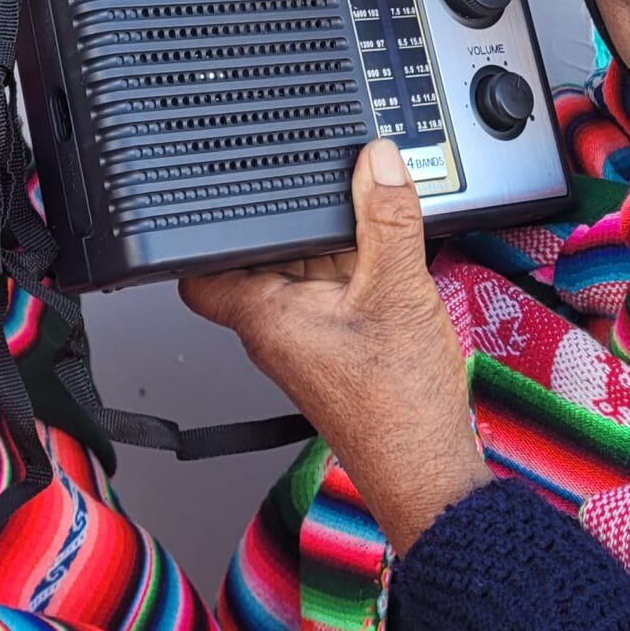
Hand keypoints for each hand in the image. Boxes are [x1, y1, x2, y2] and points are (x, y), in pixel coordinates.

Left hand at [180, 137, 486, 549]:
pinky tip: (391, 263)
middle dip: (292, 225)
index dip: (204, 231)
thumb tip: (377, 161)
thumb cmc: (397, 407)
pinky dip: (356, 272)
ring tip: (370, 226)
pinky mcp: (338, 351)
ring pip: (304, 275)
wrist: (429, 469)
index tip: (220, 196)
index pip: (200, 273)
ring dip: (332, 248)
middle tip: (328, 192)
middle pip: (263, 259)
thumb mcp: (398, 290)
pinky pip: (334, 295)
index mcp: (265, 316)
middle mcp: (275, 332)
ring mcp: (307, 343)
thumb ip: (387, 219)